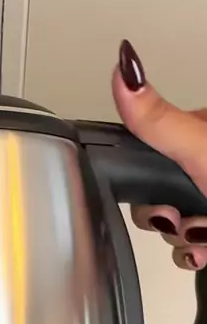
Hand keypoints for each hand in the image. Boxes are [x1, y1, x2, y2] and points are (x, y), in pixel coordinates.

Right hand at [113, 39, 206, 269]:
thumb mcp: (201, 149)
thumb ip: (158, 120)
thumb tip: (125, 70)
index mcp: (205, 135)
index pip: (154, 148)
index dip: (144, 173)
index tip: (150, 188)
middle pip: (160, 191)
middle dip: (164, 213)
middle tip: (177, 216)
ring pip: (174, 224)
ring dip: (181, 238)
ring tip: (202, 236)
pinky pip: (190, 247)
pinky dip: (193, 253)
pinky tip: (205, 250)